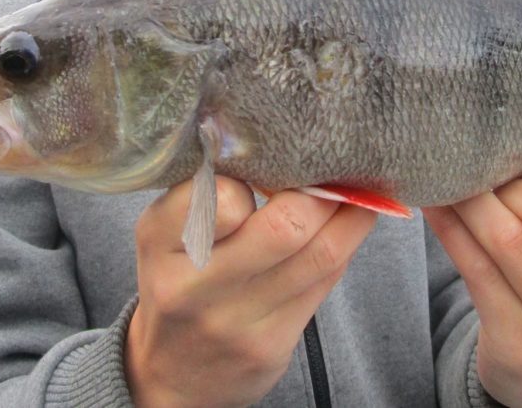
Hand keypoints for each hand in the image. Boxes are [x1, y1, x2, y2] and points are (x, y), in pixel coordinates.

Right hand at [125, 177, 376, 407]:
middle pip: (285, 226)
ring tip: (360, 185)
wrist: (170, 374)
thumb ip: (207, 192)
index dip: (260, 171)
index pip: (222, 194)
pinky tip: (356, 218)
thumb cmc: (178, 279)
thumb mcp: (167, 232)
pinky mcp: (270, 346)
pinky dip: (348, 242)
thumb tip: (280, 146)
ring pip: (319, 254)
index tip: (276, 158)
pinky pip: (325, 283)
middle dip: (322, 191)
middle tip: (335, 165)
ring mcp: (235, 321)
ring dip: (350, 213)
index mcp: (160, 240)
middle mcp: (194, 284)